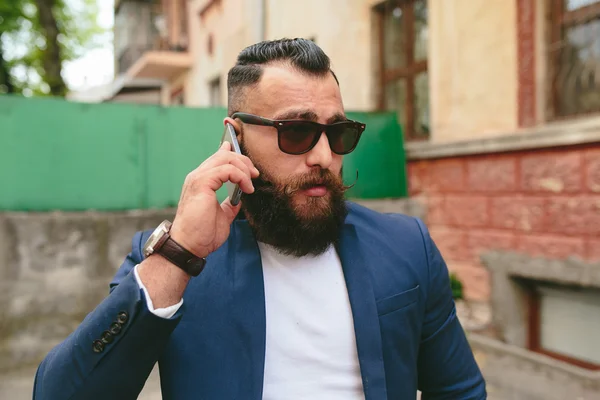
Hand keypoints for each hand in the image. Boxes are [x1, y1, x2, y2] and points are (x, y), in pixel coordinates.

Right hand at [169, 142, 258, 257]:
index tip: (248, 163)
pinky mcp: (202, 183)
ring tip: (250, 184)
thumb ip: (230, 204)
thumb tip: (239, 197)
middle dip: (243, 162)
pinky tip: (246, 189)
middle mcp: (198, 177)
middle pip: (224, 156)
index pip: (216, 159)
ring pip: (226, 159)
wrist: (190, 246)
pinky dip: (240, 176)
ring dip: (244, 169)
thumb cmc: (202, 234)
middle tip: (254, 175)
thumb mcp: (222, 215)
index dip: (232, 153)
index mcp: (201, 182)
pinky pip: (227, 170)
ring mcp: (198, 178)